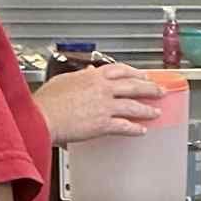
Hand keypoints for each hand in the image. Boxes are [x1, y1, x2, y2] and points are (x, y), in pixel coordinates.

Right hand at [36, 63, 160, 146]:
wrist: (42, 118)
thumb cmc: (46, 102)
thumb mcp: (62, 81)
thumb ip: (78, 77)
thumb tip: (86, 74)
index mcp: (92, 77)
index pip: (120, 70)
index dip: (134, 72)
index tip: (143, 74)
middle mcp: (102, 89)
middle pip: (133, 85)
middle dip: (149, 88)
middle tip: (159, 90)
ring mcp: (105, 106)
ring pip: (133, 106)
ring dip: (147, 109)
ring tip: (156, 112)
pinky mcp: (103, 124)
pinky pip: (125, 126)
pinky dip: (135, 128)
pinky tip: (142, 131)